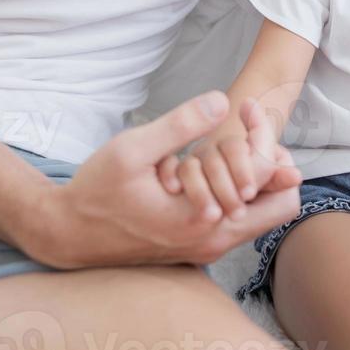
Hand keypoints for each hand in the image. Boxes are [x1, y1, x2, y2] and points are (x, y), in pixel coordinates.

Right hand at [21, 91, 300, 269]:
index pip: (273, 179)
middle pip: (282, 204)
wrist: (67, 235)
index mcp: (206, 219)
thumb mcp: (133, 149)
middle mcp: (215, 241)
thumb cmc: (96, 191)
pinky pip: (239, 220)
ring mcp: (208, 248)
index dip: (267, 137)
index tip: (245, 110)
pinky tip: (208, 166)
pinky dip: (237, 193)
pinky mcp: (198, 247)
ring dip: (255, 178)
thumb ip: (180, 125)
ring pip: (262, 213)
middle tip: (249, 132)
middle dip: (274, 164)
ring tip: (229, 144)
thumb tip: (222, 101)